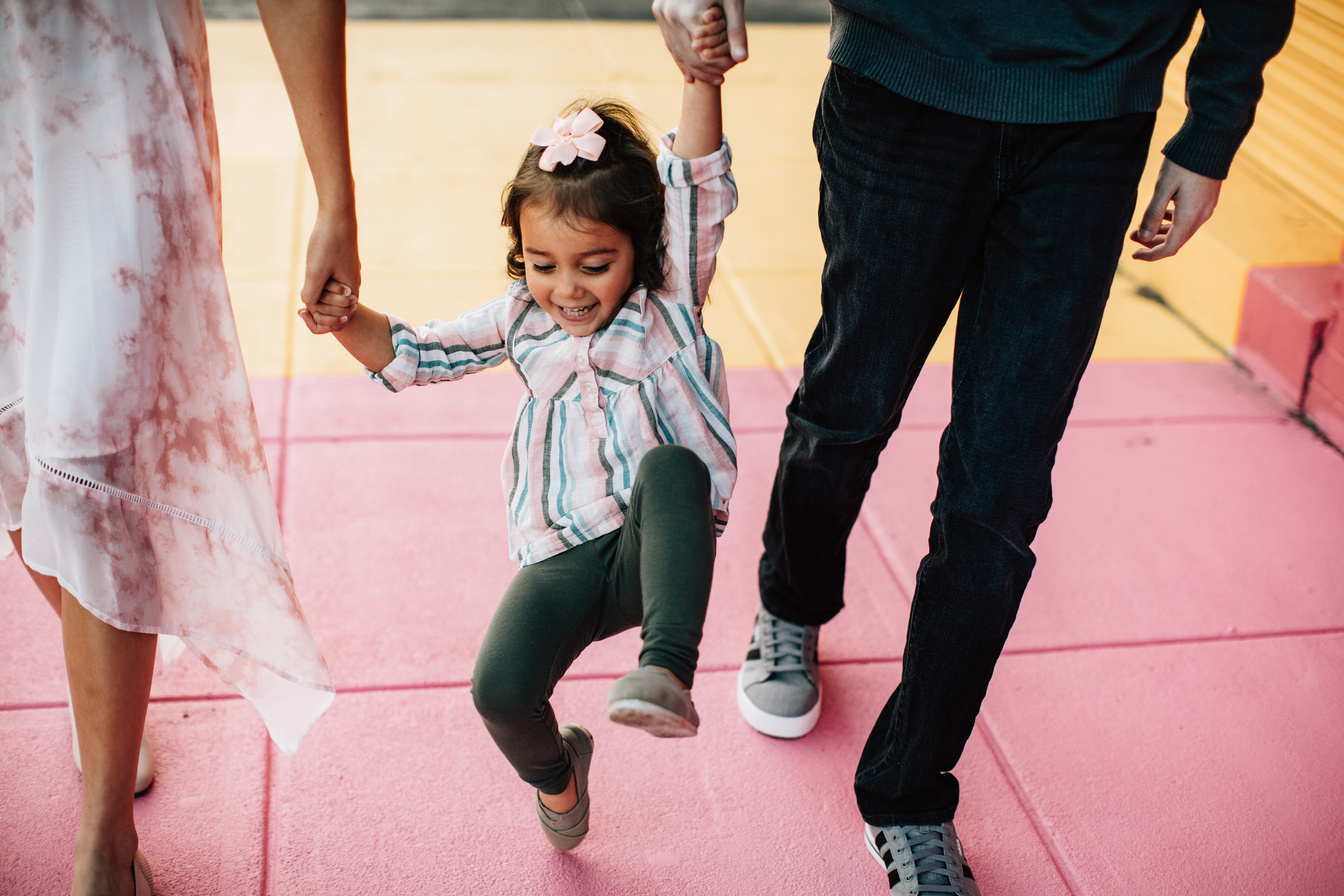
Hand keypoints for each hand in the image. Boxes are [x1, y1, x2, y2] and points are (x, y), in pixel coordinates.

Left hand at [299, 205, 360, 330]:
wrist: (338, 216)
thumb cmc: (327, 243)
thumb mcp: (315, 272)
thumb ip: (311, 294)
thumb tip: (308, 306)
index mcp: (351, 292)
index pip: (339, 321)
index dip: (321, 320)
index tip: (303, 309)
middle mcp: (354, 286)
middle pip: (337, 311)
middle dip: (320, 308)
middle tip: (306, 294)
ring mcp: (350, 276)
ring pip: (333, 298)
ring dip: (320, 294)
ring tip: (310, 277)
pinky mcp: (344, 266)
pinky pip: (334, 284)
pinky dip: (321, 283)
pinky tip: (313, 267)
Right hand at [653, 0, 746, 84]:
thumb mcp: (734, 3)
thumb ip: (737, 31)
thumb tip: (742, 60)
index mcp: (689, 14)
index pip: (702, 53)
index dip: (715, 67)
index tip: (727, 75)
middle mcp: (671, 15)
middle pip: (688, 54)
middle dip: (704, 71)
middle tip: (720, 79)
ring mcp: (662, 12)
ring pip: (676, 49)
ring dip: (692, 67)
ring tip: (708, 77)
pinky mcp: (659, 10)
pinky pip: (670, 39)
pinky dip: (680, 55)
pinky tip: (690, 69)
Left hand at [1129, 158, 1221, 261]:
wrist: (1211, 140)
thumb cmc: (1184, 162)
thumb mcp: (1163, 188)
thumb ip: (1153, 214)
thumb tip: (1143, 238)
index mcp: (1189, 217)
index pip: (1169, 248)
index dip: (1150, 255)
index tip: (1133, 255)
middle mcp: (1200, 217)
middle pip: (1175, 241)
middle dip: (1152, 242)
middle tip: (1131, 236)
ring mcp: (1206, 208)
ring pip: (1182, 230)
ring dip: (1161, 231)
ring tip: (1140, 226)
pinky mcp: (1207, 200)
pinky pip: (1188, 219)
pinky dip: (1172, 222)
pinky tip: (1161, 213)